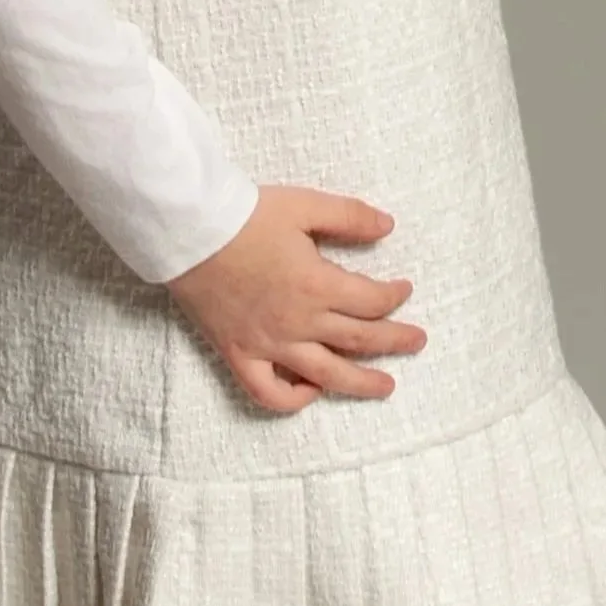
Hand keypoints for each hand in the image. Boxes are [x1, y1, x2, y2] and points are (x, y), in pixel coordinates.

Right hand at [165, 186, 427, 415]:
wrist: (189, 230)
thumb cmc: (245, 215)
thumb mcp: (305, 205)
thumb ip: (349, 217)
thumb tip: (388, 227)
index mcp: (318, 285)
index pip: (372, 301)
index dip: (395, 296)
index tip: (404, 290)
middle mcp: (299, 322)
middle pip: (360, 341)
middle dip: (395, 342)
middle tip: (417, 341)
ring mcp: (269, 343)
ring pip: (325, 375)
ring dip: (361, 383)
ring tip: (386, 387)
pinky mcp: (238, 353)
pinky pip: (268, 392)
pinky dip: (292, 400)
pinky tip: (310, 392)